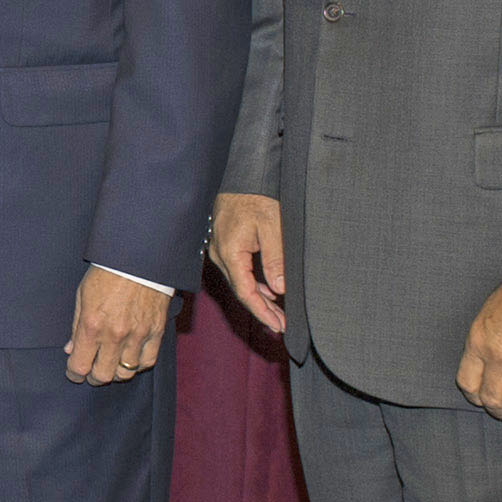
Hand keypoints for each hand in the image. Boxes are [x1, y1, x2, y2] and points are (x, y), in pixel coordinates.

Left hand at [66, 267, 171, 384]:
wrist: (139, 259)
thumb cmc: (107, 274)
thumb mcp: (82, 297)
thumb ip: (76, 327)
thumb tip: (70, 349)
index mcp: (92, 326)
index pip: (79, 365)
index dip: (74, 374)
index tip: (74, 373)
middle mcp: (114, 335)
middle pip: (103, 375)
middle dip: (93, 377)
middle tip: (91, 372)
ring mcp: (137, 335)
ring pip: (125, 373)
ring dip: (115, 373)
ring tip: (110, 365)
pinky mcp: (155, 332)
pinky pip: (147, 362)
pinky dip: (137, 366)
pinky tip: (130, 360)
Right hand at [209, 192, 286, 333]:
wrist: (240, 176)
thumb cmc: (255, 197)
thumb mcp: (273, 226)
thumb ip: (276, 259)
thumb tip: (279, 288)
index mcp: (230, 253)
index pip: (246, 292)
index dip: (262, 312)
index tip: (278, 325)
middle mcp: (220, 255)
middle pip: (241, 291)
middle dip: (262, 310)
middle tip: (282, 325)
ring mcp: (219, 250)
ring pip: (239, 282)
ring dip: (258, 297)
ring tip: (278, 312)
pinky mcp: (224, 245)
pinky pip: (237, 271)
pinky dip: (252, 283)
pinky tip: (267, 289)